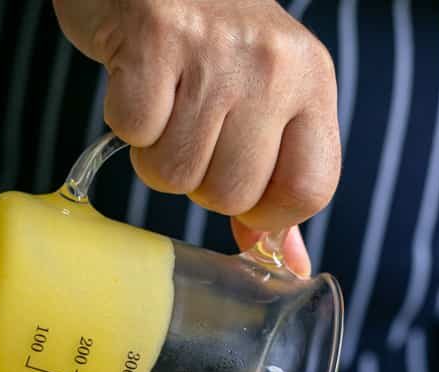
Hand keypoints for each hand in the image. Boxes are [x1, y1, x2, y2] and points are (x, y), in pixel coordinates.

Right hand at [53, 0, 339, 245]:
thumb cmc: (212, 44)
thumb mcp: (267, 102)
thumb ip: (278, 185)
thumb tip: (290, 266)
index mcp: (311, 84)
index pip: (309, 191)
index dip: (267, 214)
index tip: (243, 193)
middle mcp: (273, 66)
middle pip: (231, 195)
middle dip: (200, 180)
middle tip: (193, 128)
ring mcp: (215, 51)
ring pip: (177, 174)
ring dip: (158, 153)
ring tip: (166, 102)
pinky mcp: (155, 37)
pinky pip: (135, 133)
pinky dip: (127, 120)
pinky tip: (139, 81)